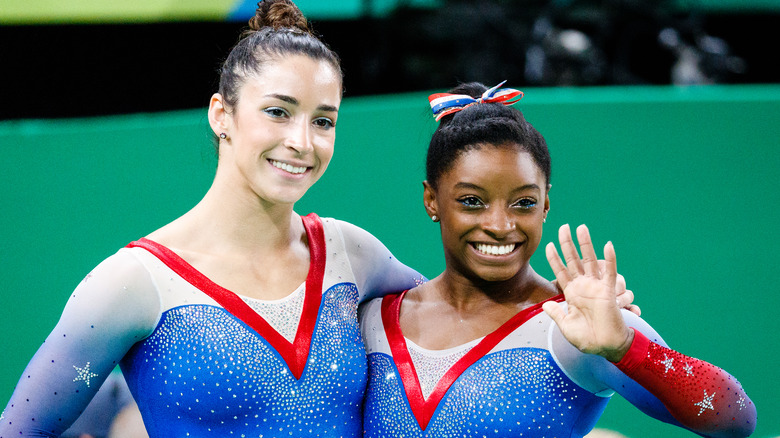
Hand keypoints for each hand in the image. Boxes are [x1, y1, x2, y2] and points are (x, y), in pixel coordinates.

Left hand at [542, 224, 633, 361]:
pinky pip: (609, 272)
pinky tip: (607, 245)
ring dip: (585, 244)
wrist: (606, 347)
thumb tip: (546, 304)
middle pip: (573, 260)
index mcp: (571, 294)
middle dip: (567, 243)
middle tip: (563, 226)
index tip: (548, 244)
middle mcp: (583, 286)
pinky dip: (609, 259)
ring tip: (581, 227)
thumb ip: (556, 314)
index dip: (554, 258)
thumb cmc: (587, 339)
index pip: (560, 271)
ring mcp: (595, 287)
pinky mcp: (608, 291)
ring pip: (589, 261)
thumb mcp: (566, 326)